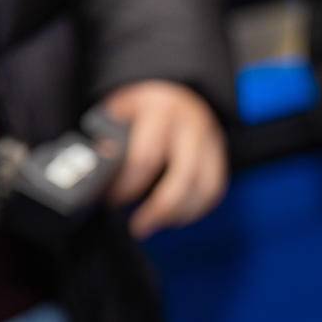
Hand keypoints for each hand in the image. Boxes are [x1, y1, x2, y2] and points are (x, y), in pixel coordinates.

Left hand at [103, 80, 227, 238]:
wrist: (177, 94)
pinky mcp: (221, 158)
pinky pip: (215, 191)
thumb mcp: (119, 112)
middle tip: (138, 227)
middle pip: (183, 178)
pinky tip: (174, 217)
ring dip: (179, 214)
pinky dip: (196, 210)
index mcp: (162, 110)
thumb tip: (100, 165)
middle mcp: (193, 125)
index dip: (128, 186)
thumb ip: (109, 137)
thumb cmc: (142, 110)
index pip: (147, 157)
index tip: (112, 200)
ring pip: (205, 188)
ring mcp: (212, 142)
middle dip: (159, 209)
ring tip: (155, 224)